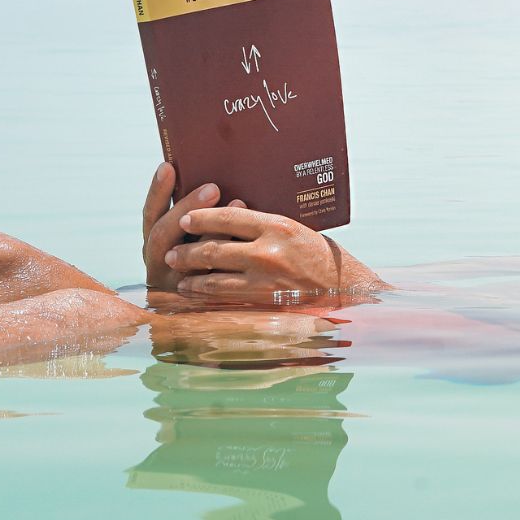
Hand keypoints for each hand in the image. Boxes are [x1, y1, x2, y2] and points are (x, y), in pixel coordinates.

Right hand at [141, 164, 245, 291]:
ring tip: (236, 202)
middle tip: (212, 188)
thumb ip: (199, 216)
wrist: (231, 306)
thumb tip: (213, 182)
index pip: (151, 215)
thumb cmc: (214, 257)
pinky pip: (212, 278)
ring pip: (186, 258)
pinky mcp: (200, 300)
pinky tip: (245, 236)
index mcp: (155, 245)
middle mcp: (159, 265)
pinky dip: (228, 254)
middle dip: (186, 208)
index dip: (157, 192)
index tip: (168, 166)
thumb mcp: (195, 236)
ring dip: (210, 231)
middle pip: (162, 235)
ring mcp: (176, 285)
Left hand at [165, 205, 380, 300]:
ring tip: (178, 274)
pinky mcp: (264, 302)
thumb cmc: (321, 257)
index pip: (229, 217)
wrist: (347, 290)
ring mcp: (265, 279)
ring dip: (191, 276)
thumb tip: (229, 219)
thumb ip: (264, 228)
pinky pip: (226, 298)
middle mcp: (269, 251)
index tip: (186, 218)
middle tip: (172, 251)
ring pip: (214, 277)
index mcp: (278, 226)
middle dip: (187, 250)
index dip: (202, 217)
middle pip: (215, 248)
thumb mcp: (295, 231)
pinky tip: (195, 292)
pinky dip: (205, 295)